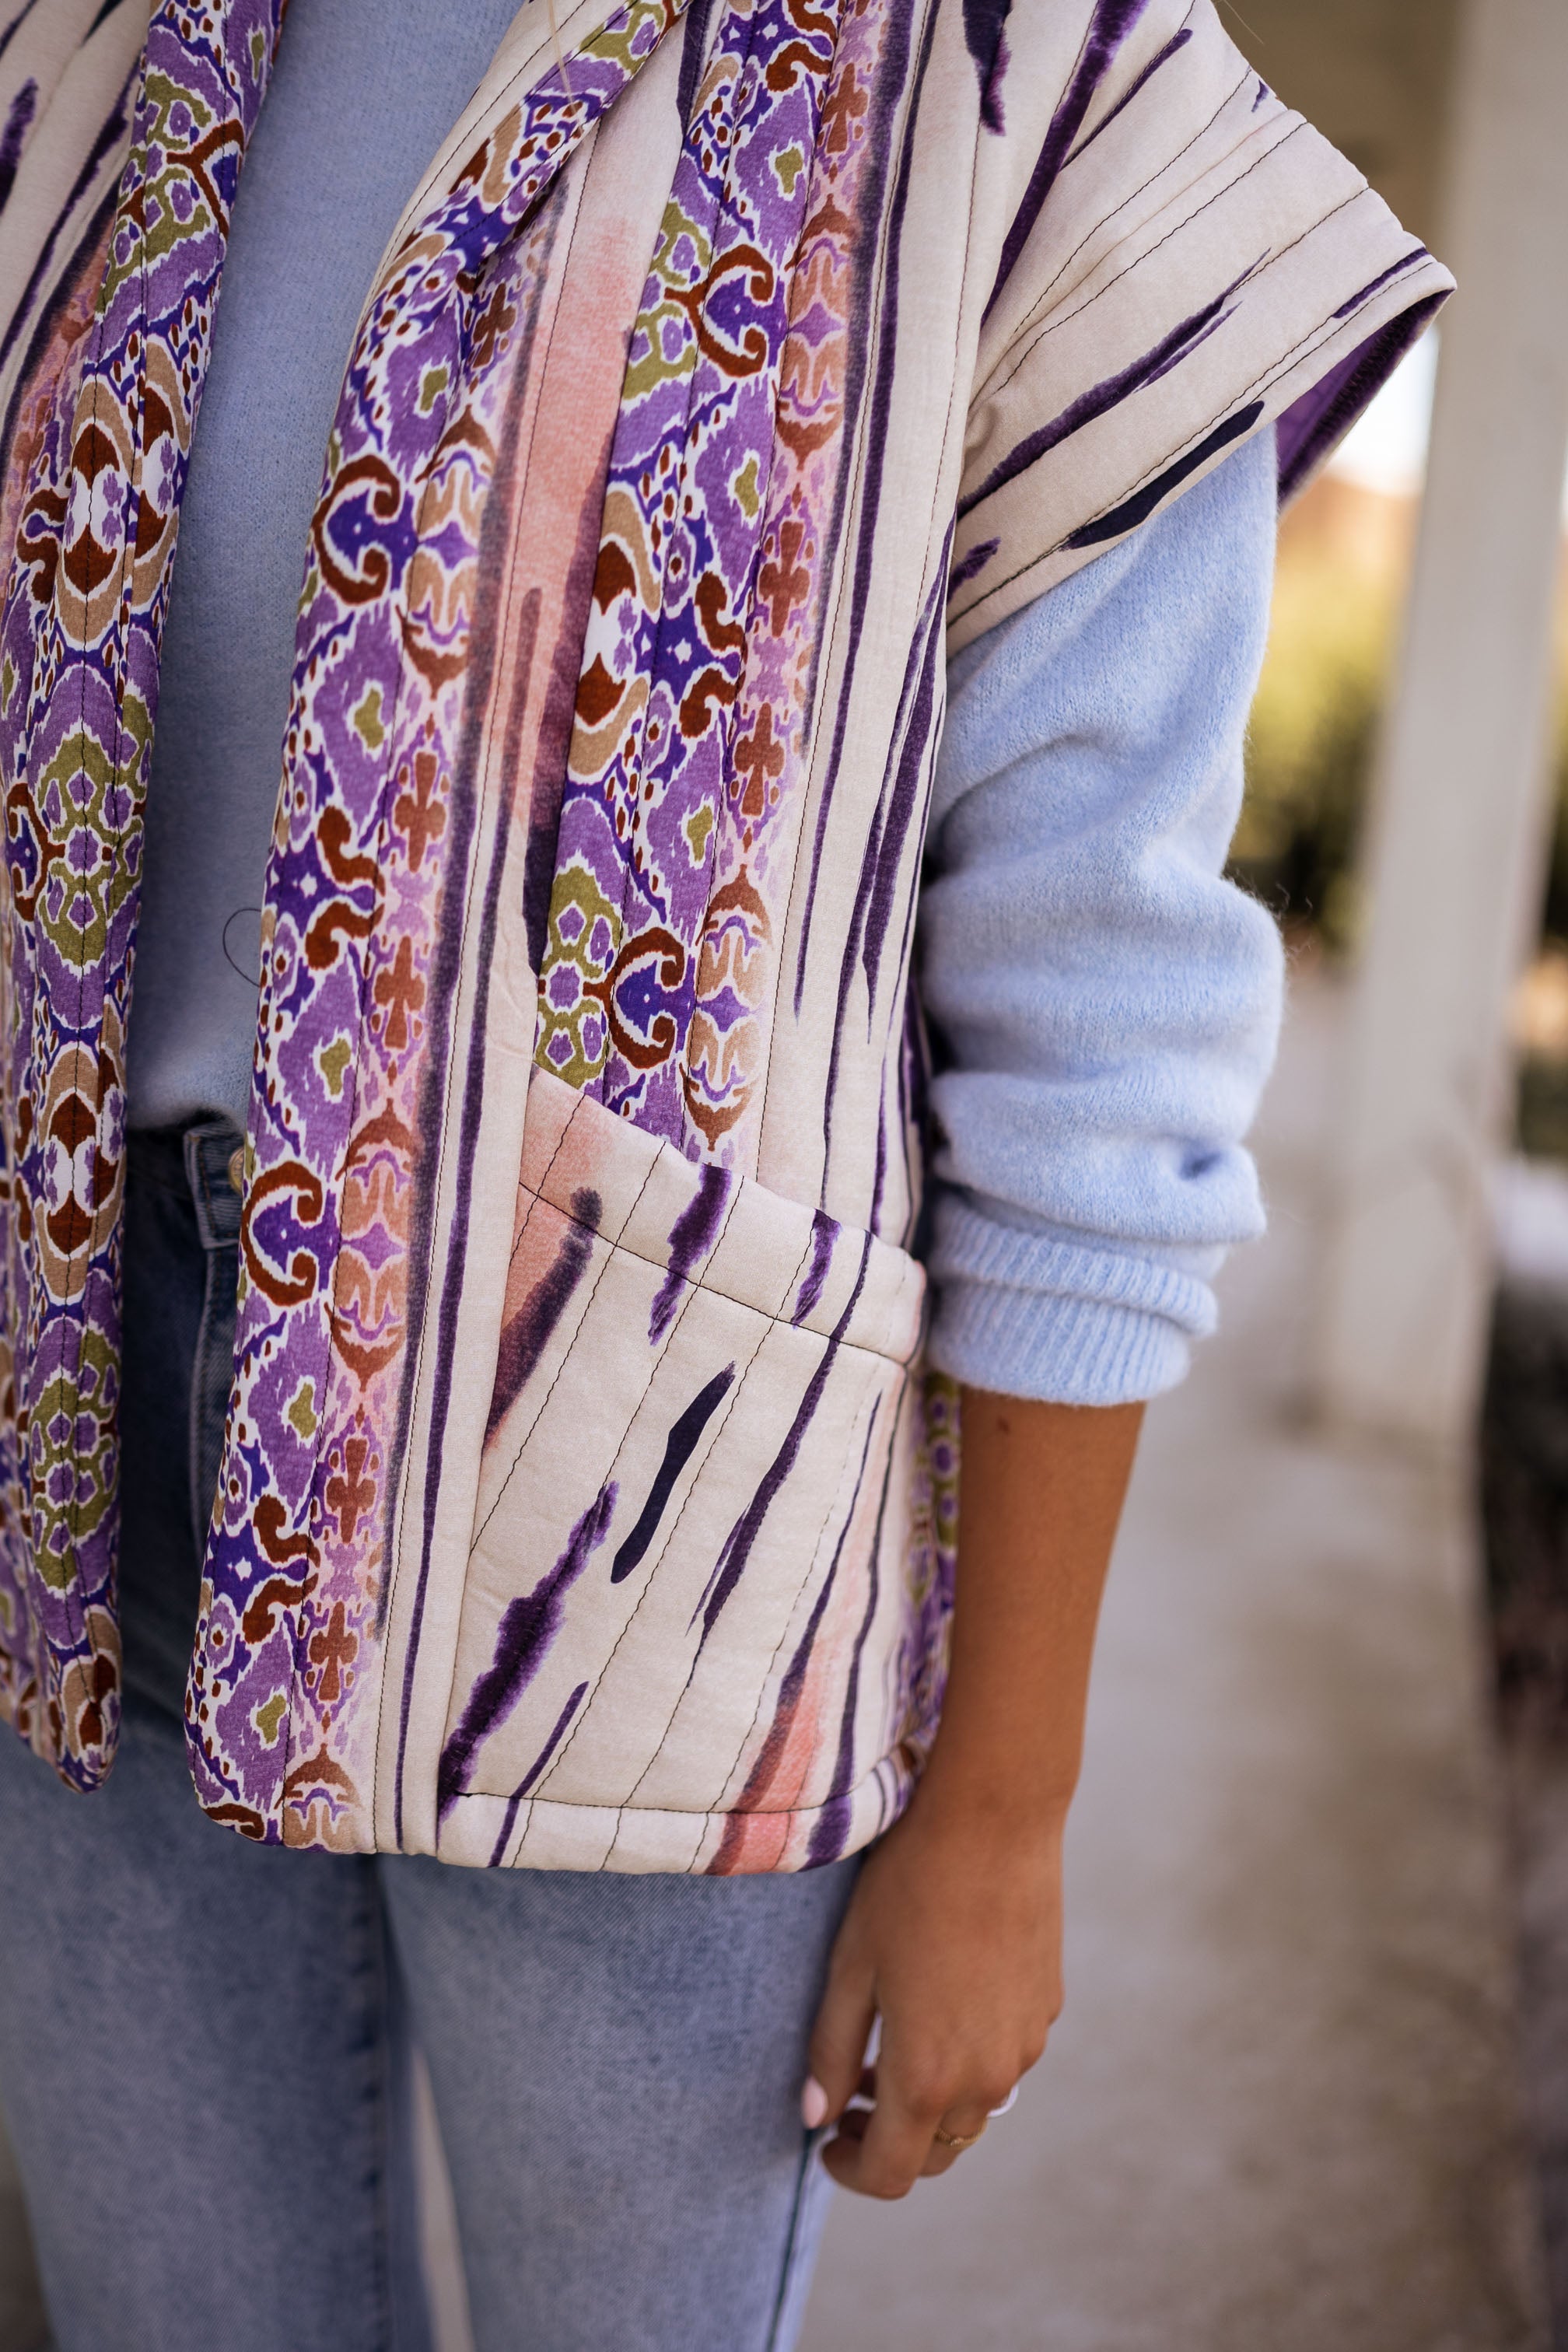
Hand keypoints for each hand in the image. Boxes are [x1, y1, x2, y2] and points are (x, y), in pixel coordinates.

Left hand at [802, 1782, 1062, 2198]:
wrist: (995, 1821)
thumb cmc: (909, 1886)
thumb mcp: (851, 1967)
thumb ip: (831, 2051)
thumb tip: (815, 2114)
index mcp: (929, 2076)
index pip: (891, 2173)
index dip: (851, 2170)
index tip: (828, 2141)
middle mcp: (987, 2078)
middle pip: (937, 2152)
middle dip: (890, 2140)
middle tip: (852, 2098)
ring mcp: (1025, 2046)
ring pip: (974, 2110)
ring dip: (932, 2102)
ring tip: (891, 2049)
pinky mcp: (1047, 2011)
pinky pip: (1003, 2062)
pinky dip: (968, 2061)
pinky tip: (942, 2005)